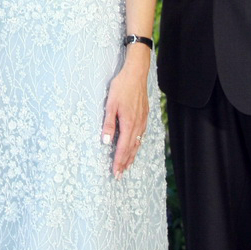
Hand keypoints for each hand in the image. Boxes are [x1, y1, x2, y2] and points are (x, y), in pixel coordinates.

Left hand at [102, 56, 150, 176]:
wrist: (136, 74)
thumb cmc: (122, 87)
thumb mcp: (110, 105)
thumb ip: (108, 124)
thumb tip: (106, 142)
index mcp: (128, 123)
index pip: (122, 148)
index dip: (118, 162)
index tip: (115, 173)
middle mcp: (137, 125)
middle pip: (131, 149)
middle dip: (125, 163)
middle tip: (119, 175)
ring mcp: (142, 121)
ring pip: (137, 143)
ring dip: (131, 156)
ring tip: (126, 166)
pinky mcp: (144, 116)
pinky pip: (141, 136)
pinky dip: (136, 145)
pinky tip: (134, 147)